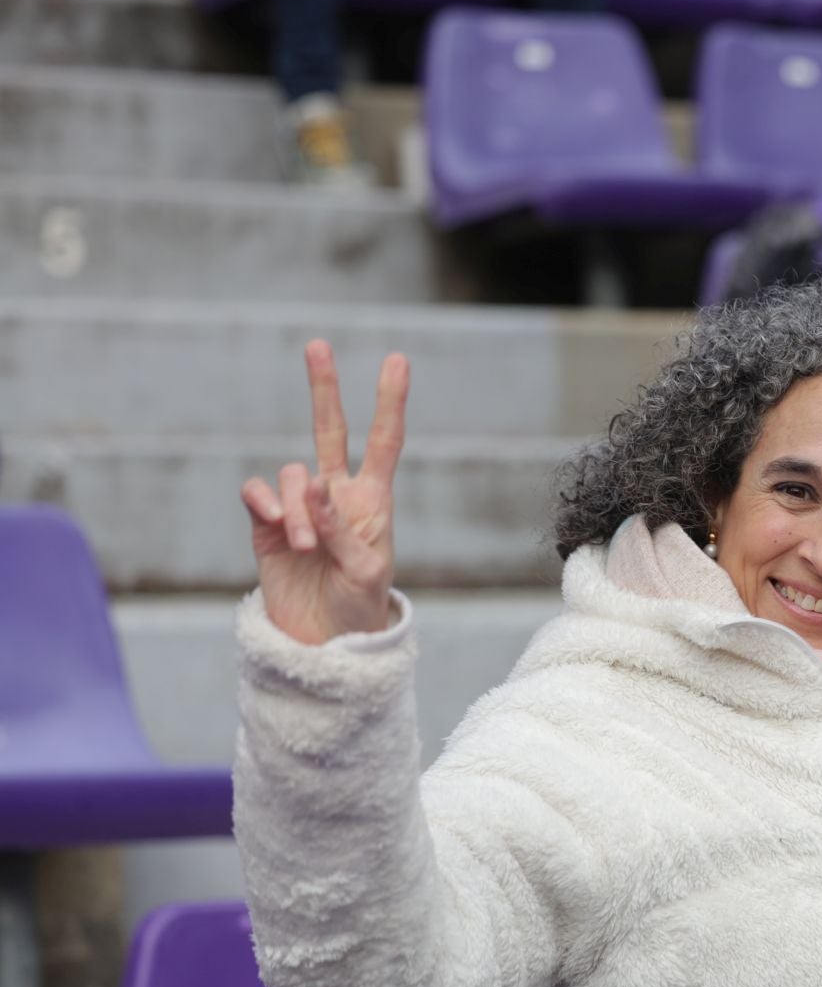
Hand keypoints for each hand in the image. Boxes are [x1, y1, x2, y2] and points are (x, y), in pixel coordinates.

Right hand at [240, 341, 408, 645]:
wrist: (322, 642)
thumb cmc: (358, 609)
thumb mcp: (365, 573)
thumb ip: (343, 531)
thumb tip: (313, 488)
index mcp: (373, 501)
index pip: (383, 442)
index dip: (390, 402)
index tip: (397, 360)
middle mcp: (336, 495)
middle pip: (329, 430)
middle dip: (324, 389)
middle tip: (318, 345)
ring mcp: (299, 506)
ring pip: (293, 476)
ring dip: (297, 508)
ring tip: (305, 545)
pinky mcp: (264, 522)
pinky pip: (258, 492)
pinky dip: (264, 502)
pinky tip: (273, 522)